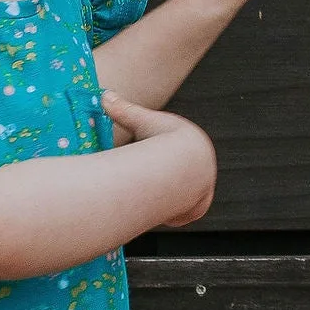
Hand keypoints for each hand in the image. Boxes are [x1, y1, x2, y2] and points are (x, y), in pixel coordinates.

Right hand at [102, 91, 215, 224]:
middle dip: (167, 182)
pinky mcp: (200, 206)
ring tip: (152, 198)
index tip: (152, 166)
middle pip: (182, 179)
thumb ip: (122, 110)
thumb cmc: (161, 137)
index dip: (164, 161)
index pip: (179, 156)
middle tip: (149, 184)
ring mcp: (204, 188)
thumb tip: (104, 95)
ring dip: (170, 200)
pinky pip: (187, 214)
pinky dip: (174, 214)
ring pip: (185, 198)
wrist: (182, 161)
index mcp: (192, 146)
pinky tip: (161, 212)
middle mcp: (203, 168)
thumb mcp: (140, 120)